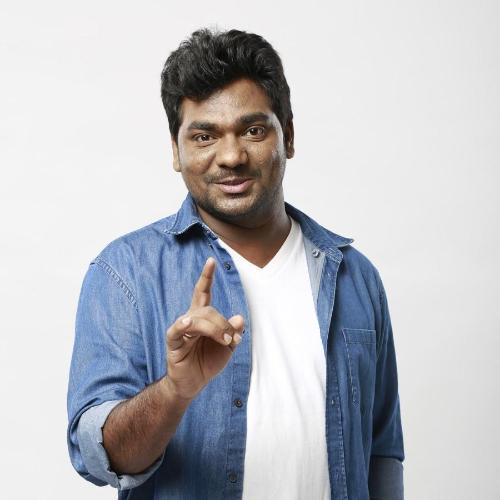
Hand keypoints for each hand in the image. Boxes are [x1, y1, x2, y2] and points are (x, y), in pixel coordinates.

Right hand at [165, 257, 244, 400]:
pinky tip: (187, 323)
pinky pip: (177, 330)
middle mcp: (191, 319)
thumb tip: (239, 318)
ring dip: (215, 329)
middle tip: (231, 339)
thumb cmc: (208, 361)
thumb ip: (234, 332)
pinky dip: (183, 325)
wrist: (194, 383)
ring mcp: (181, 329)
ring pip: (198, 318)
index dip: (207, 277)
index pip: (203, 292)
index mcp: (203, 317)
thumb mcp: (227, 346)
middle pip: (208, 309)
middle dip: (223, 323)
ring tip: (225, 341)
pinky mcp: (174, 342)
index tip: (211, 261)